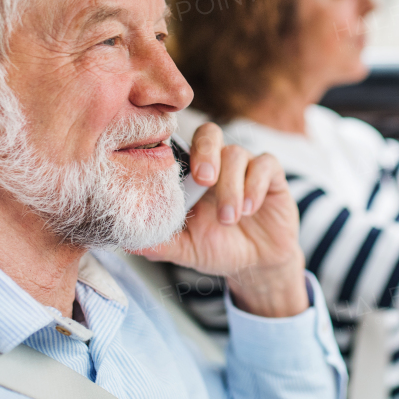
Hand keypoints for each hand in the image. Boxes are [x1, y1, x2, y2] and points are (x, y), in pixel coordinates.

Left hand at [143, 123, 306, 316]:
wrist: (256, 265)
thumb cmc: (216, 249)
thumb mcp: (185, 249)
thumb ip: (160, 243)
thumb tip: (127, 242)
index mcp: (191, 175)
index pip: (180, 145)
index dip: (174, 149)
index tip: (168, 171)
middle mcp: (218, 164)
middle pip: (209, 133)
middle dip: (205, 152)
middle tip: (203, 180)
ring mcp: (245, 167)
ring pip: (237, 154)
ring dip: (231, 187)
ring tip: (229, 219)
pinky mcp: (272, 176)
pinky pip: (265, 164)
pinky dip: (255, 186)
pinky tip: (249, 209)